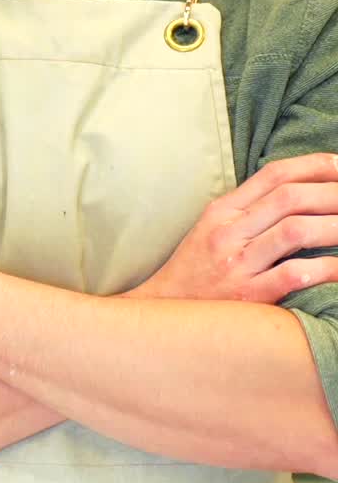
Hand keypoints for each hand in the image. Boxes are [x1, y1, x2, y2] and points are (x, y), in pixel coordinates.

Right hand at [131, 153, 337, 303]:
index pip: (273, 174)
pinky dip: (326, 269)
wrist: (163, 317)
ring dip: (335, 226)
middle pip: (289, 197)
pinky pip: (293, 275)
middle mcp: (229, 232)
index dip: (313, 166)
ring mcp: (238, 264)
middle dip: (332, 193)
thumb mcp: (212, 231)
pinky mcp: (248, 297)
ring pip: (295, 231)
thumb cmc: (194, 274)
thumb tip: (293, 196)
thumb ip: (247, 211)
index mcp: (223, 211)